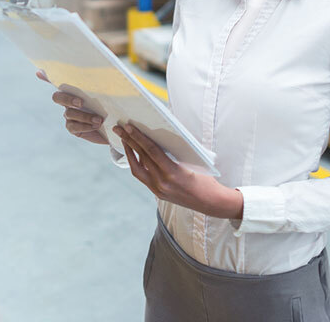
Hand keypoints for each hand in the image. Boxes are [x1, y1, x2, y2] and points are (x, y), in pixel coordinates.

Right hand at [36, 70, 106, 144]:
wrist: (116, 126)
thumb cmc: (112, 105)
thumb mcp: (111, 93)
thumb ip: (105, 84)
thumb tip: (111, 72)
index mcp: (76, 89)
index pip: (57, 80)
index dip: (46, 76)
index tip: (39, 72)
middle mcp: (68, 101)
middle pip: (58, 97)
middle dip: (67, 98)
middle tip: (81, 103)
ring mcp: (69, 115)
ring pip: (69, 113)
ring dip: (84, 116)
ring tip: (99, 119)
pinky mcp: (73, 128)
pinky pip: (73, 126)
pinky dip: (85, 126)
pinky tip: (96, 126)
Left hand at [112, 123, 242, 219]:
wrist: (211, 202)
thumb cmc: (206, 178)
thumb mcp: (192, 161)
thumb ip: (174, 151)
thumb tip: (158, 134)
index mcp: (172, 172)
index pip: (151, 151)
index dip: (138, 137)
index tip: (128, 127)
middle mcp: (162, 182)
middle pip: (141, 157)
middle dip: (128, 141)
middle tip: (118, 128)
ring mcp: (158, 189)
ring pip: (137, 168)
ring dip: (129, 152)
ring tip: (123, 139)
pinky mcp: (157, 193)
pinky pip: (142, 176)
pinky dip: (137, 163)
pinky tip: (134, 153)